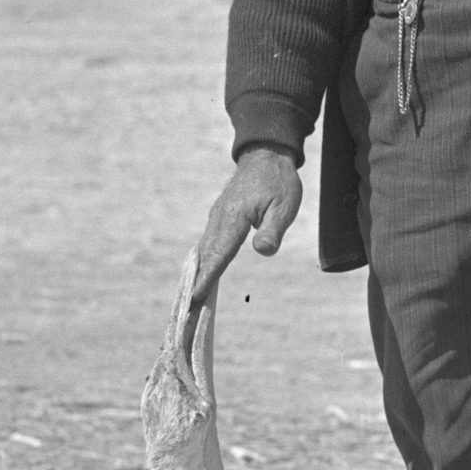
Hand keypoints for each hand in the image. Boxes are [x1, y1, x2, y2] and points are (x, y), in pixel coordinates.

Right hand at [193, 148, 302, 301]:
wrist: (266, 157)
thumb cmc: (278, 182)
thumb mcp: (284, 206)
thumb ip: (272, 229)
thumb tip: (262, 250)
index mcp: (234, 217)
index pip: (220, 253)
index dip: (208, 277)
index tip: (195, 298)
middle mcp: (219, 219)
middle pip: (206, 257)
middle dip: (196, 285)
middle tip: (187, 312)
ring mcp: (216, 219)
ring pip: (203, 251)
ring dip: (195, 276)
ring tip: (188, 303)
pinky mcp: (217, 219)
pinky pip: (207, 244)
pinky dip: (201, 263)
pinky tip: (197, 278)